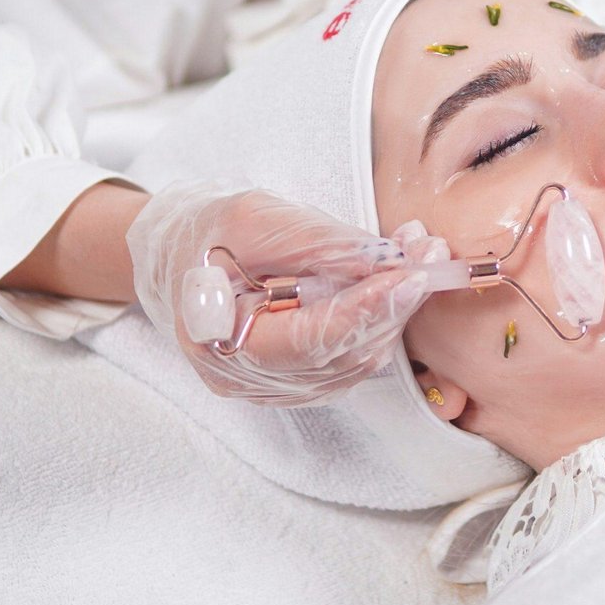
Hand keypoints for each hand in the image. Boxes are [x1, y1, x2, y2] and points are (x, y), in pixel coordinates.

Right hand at [127, 181, 442, 406]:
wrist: (174, 257)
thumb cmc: (203, 234)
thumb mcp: (250, 218)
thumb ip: (315, 241)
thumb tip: (385, 257)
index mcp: (220, 342)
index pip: (310, 340)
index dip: (366, 309)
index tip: (410, 274)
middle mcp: (249, 380)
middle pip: (342, 355)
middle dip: (393, 303)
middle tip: (430, 253)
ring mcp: (274, 387)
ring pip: (355, 360)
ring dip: (394, 309)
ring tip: (418, 254)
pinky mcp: (297, 378)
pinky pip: (351, 356)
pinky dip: (379, 319)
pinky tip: (394, 277)